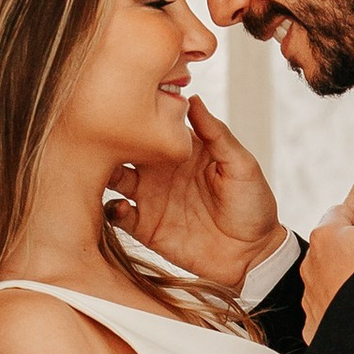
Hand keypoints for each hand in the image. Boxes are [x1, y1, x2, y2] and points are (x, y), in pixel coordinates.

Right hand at [110, 93, 283, 289]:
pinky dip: (112, 209)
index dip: (137, 115)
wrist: (253, 255)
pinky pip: (118, 215)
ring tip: (102, 170)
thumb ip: (217, 134)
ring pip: (113, 179)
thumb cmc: (253, 205)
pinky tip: (122, 206)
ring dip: (103, 173)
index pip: (151, 126)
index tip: (124, 105)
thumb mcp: (241, 165)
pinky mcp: (146, 227)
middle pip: (124, 149)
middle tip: (100, 137)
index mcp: (179, 150)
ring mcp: (150, 197)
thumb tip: (193, 99)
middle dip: (109, 141)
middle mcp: (159, 170)